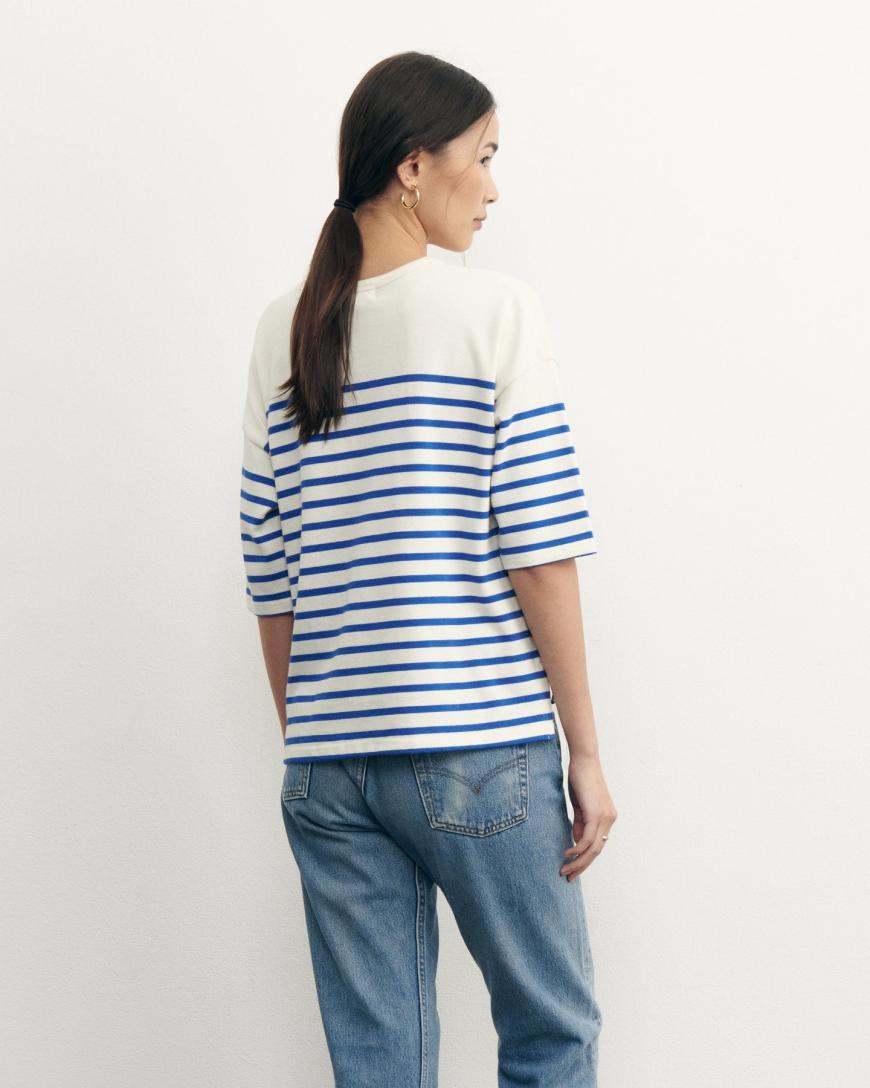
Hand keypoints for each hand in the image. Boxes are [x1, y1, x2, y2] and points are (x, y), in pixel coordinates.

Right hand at [559, 753, 617, 879]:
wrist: (584, 760)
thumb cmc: (580, 779)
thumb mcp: (579, 806)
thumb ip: (580, 823)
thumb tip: (577, 843)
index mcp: (607, 817)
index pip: (597, 845)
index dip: (585, 859)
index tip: (572, 868)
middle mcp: (610, 819)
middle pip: (597, 851)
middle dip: (582, 866)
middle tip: (568, 876)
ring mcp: (605, 817)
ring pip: (593, 849)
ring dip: (578, 862)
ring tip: (565, 870)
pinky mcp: (596, 814)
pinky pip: (587, 839)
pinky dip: (577, 849)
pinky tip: (566, 854)